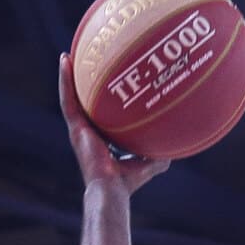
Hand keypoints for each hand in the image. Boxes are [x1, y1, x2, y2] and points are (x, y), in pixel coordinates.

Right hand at [58, 53, 170, 193]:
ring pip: (70, 96)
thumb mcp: (150, 161)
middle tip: (85, 62)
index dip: (100, 99)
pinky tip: (65, 61)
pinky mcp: (75, 127)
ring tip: (69, 55)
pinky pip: (68, 99)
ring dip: (68, 76)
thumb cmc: (128, 181)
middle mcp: (87, 131)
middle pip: (83, 101)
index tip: (104, 82)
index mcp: (100, 138)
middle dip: (82, 84)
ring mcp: (78, 129)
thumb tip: (179, 142)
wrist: (112, 189)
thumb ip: (160, 150)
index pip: (99, 114)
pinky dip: (65, 80)